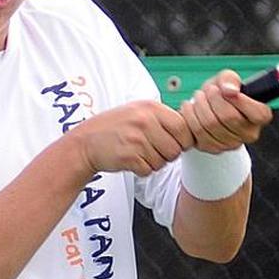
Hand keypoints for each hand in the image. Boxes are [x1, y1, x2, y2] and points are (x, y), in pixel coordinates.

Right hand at [68, 100, 194, 175]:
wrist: (86, 141)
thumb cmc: (116, 127)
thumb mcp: (139, 111)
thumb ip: (163, 117)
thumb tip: (193, 130)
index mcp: (151, 107)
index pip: (184, 127)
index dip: (183, 140)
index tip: (174, 142)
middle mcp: (145, 121)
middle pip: (176, 148)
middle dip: (168, 154)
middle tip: (153, 150)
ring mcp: (137, 139)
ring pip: (163, 161)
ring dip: (154, 162)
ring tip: (139, 152)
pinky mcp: (129, 157)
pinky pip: (149, 170)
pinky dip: (142, 169)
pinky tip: (131, 160)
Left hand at [179, 70, 273, 153]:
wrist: (208, 106)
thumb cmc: (222, 93)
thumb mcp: (228, 79)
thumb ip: (231, 80)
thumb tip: (230, 90)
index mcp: (260, 116)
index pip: (257, 113)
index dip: (240, 100)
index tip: (226, 90)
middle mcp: (249, 134)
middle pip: (229, 117)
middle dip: (214, 98)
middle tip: (209, 90)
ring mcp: (231, 144)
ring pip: (211, 125)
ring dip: (200, 106)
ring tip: (199, 96)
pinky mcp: (213, 148)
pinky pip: (198, 132)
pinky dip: (191, 116)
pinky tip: (191, 107)